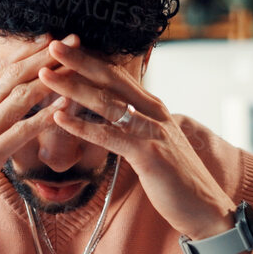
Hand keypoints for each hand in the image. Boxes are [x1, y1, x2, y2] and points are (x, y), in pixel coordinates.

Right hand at [0, 37, 64, 240]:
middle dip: (45, 56)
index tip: (52, 39)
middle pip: (13, 76)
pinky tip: (64, 109)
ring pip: (18, 99)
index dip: (28, 54)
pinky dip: (44, 119)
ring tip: (76, 65)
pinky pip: (19, 133)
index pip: (1, 72)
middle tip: (74, 38)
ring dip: (51, 79)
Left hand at [40, 37, 236, 239]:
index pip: (119, 77)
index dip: (92, 60)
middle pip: (112, 80)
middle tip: (53, 45)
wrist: (206, 208)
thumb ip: (137, 127)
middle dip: (80, 61)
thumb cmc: (178, 180)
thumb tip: (115, 118)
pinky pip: (110, 137)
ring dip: (73, 88)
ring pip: (107, 103)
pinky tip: (60, 118)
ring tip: (46, 76)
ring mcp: (153, 132)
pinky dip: (83, 126)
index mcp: (155, 108)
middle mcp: (155, 113)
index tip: (68, 48)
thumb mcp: (157, 144)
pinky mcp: (150, 155)